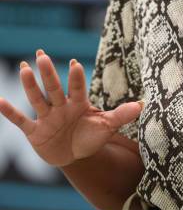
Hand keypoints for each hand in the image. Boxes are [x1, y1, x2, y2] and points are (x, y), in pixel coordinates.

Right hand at [0, 49, 142, 167]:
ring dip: (30, 85)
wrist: (75, 155)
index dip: (76, 78)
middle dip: (48, 74)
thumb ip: (121, 115)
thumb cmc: (91, 136)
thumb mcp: (107, 126)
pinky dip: (9, 112)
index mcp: (79, 103)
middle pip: (54, 88)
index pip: (77, 88)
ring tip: (24, 67)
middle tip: (42, 55)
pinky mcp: (34, 131)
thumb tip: (143, 104)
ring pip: (37, 99)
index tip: (74, 64)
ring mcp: (47, 117)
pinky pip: (20, 120)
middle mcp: (61, 106)